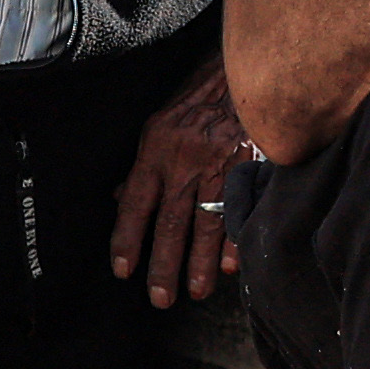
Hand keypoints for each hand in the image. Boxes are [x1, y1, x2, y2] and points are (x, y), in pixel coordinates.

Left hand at [109, 62, 252, 309]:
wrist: (245, 70)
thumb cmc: (199, 98)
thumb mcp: (159, 125)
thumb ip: (141, 165)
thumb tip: (119, 198)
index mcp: (156, 150)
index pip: (135, 204)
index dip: (127, 240)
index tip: (124, 270)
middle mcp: (184, 161)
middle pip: (170, 223)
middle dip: (164, 265)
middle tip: (160, 297)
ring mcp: (220, 165)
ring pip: (205, 224)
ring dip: (198, 263)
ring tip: (194, 290)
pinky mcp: (250, 166)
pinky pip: (240, 210)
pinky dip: (234, 240)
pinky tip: (228, 266)